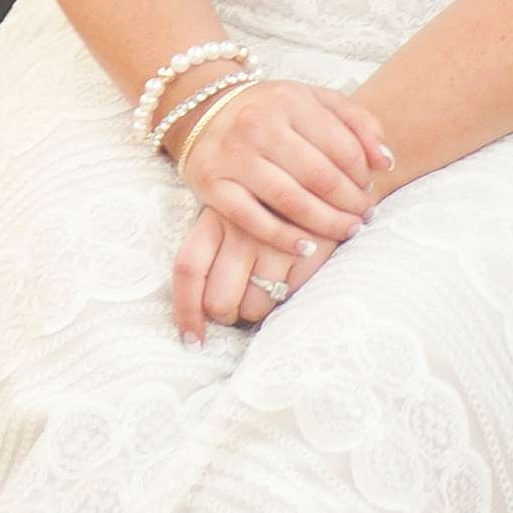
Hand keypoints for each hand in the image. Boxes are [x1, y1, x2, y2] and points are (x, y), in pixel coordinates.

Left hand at [168, 199, 331, 342]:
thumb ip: (216, 247)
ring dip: (257, 309)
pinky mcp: (310, 251)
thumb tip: (202, 307)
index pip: (188, 270)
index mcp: (215, 217)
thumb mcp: (234, 209)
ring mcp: (277, 242)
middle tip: (237, 306)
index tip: (192, 340)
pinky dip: (289, 297)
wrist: (326, 172)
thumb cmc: (270, 200)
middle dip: (227, 313)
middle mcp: (242, 230)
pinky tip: (292, 277)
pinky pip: (289, 298)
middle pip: (218, 300)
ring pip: (254, 308)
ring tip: (267, 288)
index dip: (186, 312)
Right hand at [178, 76, 392, 250]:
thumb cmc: (270, 109)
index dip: (363, 175)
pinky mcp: (211, 184)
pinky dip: (283, 238)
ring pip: (291, 201)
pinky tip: (306, 247)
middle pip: (320, 177)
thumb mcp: (314, 100)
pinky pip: (253, 220)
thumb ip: (358, 122)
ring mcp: (233, 156)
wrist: (202, 109)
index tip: (370, 188)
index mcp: (289, 100)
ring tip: (347, 230)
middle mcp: (258, 125)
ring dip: (326, 223)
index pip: (342, 147)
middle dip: (350, 203)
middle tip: (364, 216)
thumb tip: (386, 161)